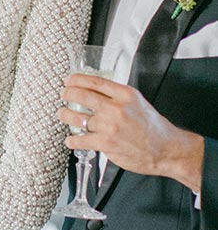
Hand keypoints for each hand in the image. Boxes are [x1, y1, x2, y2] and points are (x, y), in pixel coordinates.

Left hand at [59, 73, 204, 191]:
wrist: (166, 150)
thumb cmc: (152, 127)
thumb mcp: (137, 102)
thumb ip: (116, 95)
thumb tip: (94, 89)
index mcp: (125, 95)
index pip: (95, 81)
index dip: (76, 79)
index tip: (69, 80)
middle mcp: (116, 108)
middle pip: (82, 95)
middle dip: (67, 93)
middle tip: (63, 94)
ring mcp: (110, 126)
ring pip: (77, 117)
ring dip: (65, 115)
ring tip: (62, 114)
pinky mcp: (106, 143)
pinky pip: (81, 140)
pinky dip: (72, 140)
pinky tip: (70, 139)